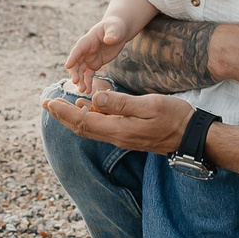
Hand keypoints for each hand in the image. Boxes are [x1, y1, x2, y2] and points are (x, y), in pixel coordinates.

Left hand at [42, 87, 192, 154]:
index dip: (63, 112)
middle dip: (62, 115)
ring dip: (74, 117)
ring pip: (91, 128)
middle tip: (46, 103)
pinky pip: (102, 128)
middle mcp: (117, 136)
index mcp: (119, 129)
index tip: (48, 102)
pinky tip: (88, 107)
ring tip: (60, 105)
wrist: (192, 137)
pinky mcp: (129, 136)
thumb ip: (121, 103)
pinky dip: (90, 118)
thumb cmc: (175, 118)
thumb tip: (95, 99)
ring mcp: (123, 138)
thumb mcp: (150, 105)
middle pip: (82, 127)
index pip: (83, 121)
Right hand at [64, 16, 130, 92]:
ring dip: (80, 81)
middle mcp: (85, 50)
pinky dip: (88, 82)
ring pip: (81, 71)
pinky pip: (88, 75)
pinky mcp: (94, 64)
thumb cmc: (115, 27)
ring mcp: (88, 58)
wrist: (118, 32)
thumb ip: (112, 34)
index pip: (78, 49)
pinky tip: (88, 91)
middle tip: (76, 83)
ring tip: (83, 90)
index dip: (73, 57)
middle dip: (75, 73)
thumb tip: (110, 39)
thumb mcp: (115, 29)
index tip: (67, 66)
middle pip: (76, 62)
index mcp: (88, 40)